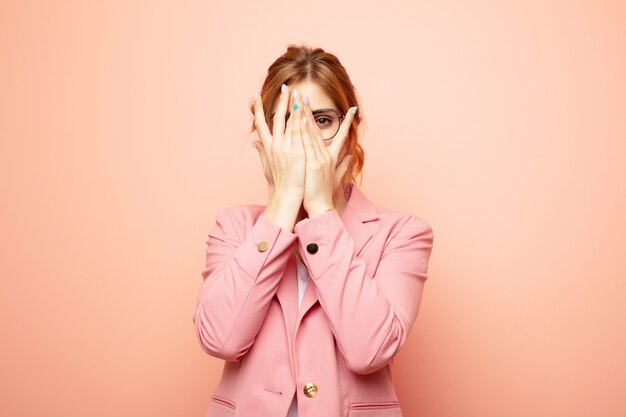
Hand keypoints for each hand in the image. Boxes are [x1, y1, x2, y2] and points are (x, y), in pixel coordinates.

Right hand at [251, 85, 305, 202]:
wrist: (287, 195)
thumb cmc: (279, 182)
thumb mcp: (267, 165)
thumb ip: (262, 151)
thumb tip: (255, 142)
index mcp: (267, 147)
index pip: (260, 123)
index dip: (258, 109)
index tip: (255, 96)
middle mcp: (274, 145)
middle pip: (276, 118)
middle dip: (280, 101)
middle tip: (284, 86)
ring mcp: (285, 148)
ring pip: (288, 122)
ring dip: (291, 106)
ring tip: (294, 92)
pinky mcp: (296, 152)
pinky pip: (298, 132)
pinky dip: (299, 120)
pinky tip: (301, 109)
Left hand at [299, 95, 355, 217]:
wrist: (320, 207)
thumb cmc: (324, 194)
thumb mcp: (335, 177)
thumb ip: (343, 165)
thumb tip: (351, 157)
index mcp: (332, 158)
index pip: (341, 136)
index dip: (346, 123)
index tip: (352, 110)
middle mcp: (326, 155)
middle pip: (318, 129)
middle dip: (312, 112)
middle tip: (306, 96)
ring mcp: (319, 158)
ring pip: (311, 133)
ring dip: (305, 116)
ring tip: (300, 101)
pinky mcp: (313, 163)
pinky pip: (305, 143)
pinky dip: (302, 130)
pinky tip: (297, 119)